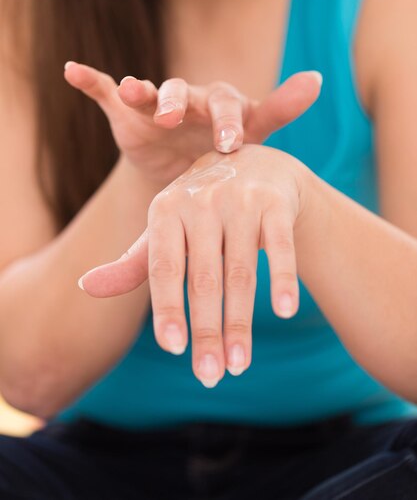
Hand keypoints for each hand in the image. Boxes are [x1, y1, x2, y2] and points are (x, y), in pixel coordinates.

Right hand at [65, 62, 320, 182]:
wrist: (186, 174)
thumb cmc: (224, 156)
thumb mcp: (253, 139)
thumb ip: (280, 108)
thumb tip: (318, 76)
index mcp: (221, 107)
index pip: (227, 105)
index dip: (226, 120)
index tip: (228, 142)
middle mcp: (190, 99)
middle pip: (185, 92)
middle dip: (179, 103)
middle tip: (174, 120)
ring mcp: (155, 104)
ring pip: (149, 90)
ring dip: (140, 90)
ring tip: (131, 92)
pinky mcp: (126, 111)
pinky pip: (106, 90)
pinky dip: (90, 80)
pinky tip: (73, 71)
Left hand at [80, 145, 306, 387]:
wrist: (255, 165)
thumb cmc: (202, 208)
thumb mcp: (166, 227)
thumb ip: (134, 261)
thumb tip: (86, 286)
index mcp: (166, 208)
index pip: (163, 268)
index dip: (169, 309)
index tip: (174, 350)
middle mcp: (201, 201)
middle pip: (204, 278)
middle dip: (207, 332)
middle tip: (210, 375)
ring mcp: (241, 199)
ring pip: (240, 271)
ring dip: (240, 322)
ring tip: (239, 364)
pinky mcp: (275, 202)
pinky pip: (281, 247)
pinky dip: (283, 279)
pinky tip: (286, 311)